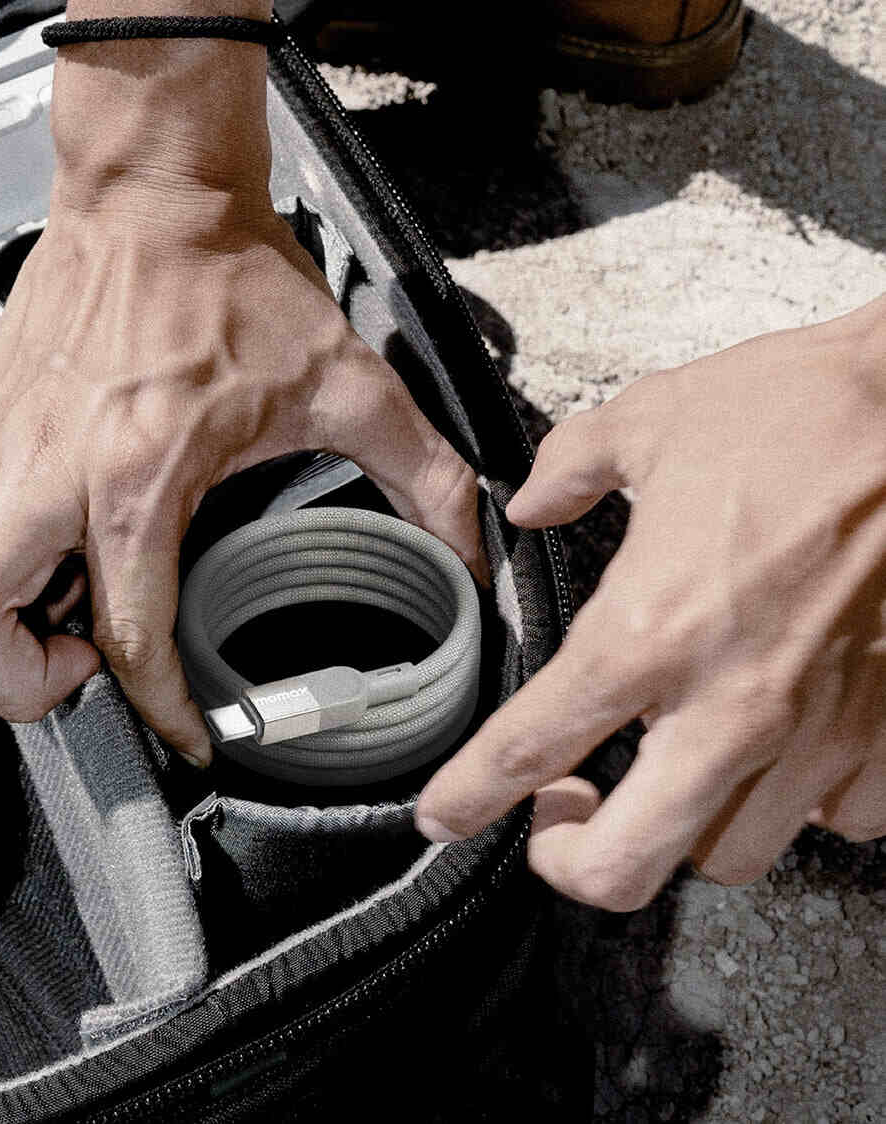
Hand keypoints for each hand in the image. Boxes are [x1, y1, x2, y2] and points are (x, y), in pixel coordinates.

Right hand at [0, 178, 486, 764]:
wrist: (156, 193)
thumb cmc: (233, 276)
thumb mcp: (349, 383)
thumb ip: (422, 474)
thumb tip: (469, 541)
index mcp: (140, 474)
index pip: (123, 632)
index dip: (154, 709)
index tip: (183, 734)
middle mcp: (50, 468)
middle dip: (19, 681)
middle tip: (79, 670)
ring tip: (34, 616)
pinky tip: (2, 547)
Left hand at [416, 300, 885, 908]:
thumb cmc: (799, 411)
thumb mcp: (650, 420)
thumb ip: (567, 469)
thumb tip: (530, 503)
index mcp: (648, 629)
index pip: (529, 745)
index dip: (468, 795)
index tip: (442, 817)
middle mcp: (727, 703)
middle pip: (626, 864)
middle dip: (571, 863)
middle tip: (557, 818)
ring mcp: (816, 732)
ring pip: (726, 857)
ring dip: (677, 828)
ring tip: (661, 776)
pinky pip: (833, 822)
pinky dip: (793, 806)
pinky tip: (772, 754)